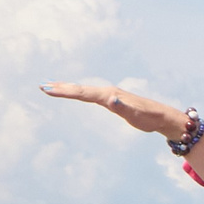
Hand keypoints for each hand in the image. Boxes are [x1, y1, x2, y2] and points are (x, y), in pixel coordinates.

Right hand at [40, 81, 191, 139]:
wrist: (162, 117)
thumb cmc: (149, 118)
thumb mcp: (136, 115)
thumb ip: (123, 108)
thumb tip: (111, 100)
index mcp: (109, 95)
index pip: (82, 93)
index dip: (65, 91)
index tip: (48, 89)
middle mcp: (107, 92)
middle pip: (80, 89)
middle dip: (61, 87)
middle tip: (41, 86)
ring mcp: (109, 95)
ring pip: (84, 90)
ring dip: (67, 88)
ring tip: (51, 86)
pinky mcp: (112, 100)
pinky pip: (90, 95)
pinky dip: (78, 93)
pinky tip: (75, 93)